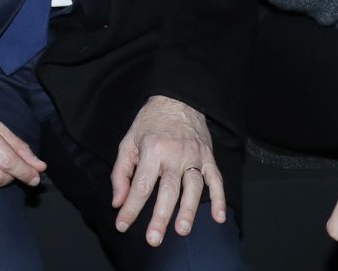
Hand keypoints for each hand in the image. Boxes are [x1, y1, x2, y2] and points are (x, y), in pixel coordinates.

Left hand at [110, 95, 226, 246]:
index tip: (122, 225)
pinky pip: (216, 179)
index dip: (130, 208)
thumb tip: (118, 201)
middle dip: (160, 216)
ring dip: (189, 210)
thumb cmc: (150, 122)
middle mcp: (174, 153)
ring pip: (193, 187)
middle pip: (168, 189)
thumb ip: (121, 172)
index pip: (140, 185)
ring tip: (182, 230)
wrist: (178, 99)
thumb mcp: (128, 141)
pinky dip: (220, 199)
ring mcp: (194, 156)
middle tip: (154, 238)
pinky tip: (218, 217)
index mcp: (152, 149)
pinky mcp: (209, 157)